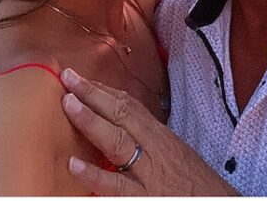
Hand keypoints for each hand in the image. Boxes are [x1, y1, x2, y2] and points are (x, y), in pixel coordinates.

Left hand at [59, 68, 237, 195]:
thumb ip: (150, 145)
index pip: (131, 107)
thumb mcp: (176, 156)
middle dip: (94, 95)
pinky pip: (116, 186)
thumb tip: (123, 132)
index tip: (83, 79)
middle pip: (123, 115)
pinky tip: (74, 165)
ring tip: (68, 105)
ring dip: (92, 122)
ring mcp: (149, 174)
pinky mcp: (145, 198)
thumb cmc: (198, 184)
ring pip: (118, 142)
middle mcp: (156, 150)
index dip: (105, 91)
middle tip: (68, 78)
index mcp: (162, 138)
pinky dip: (94, 175)